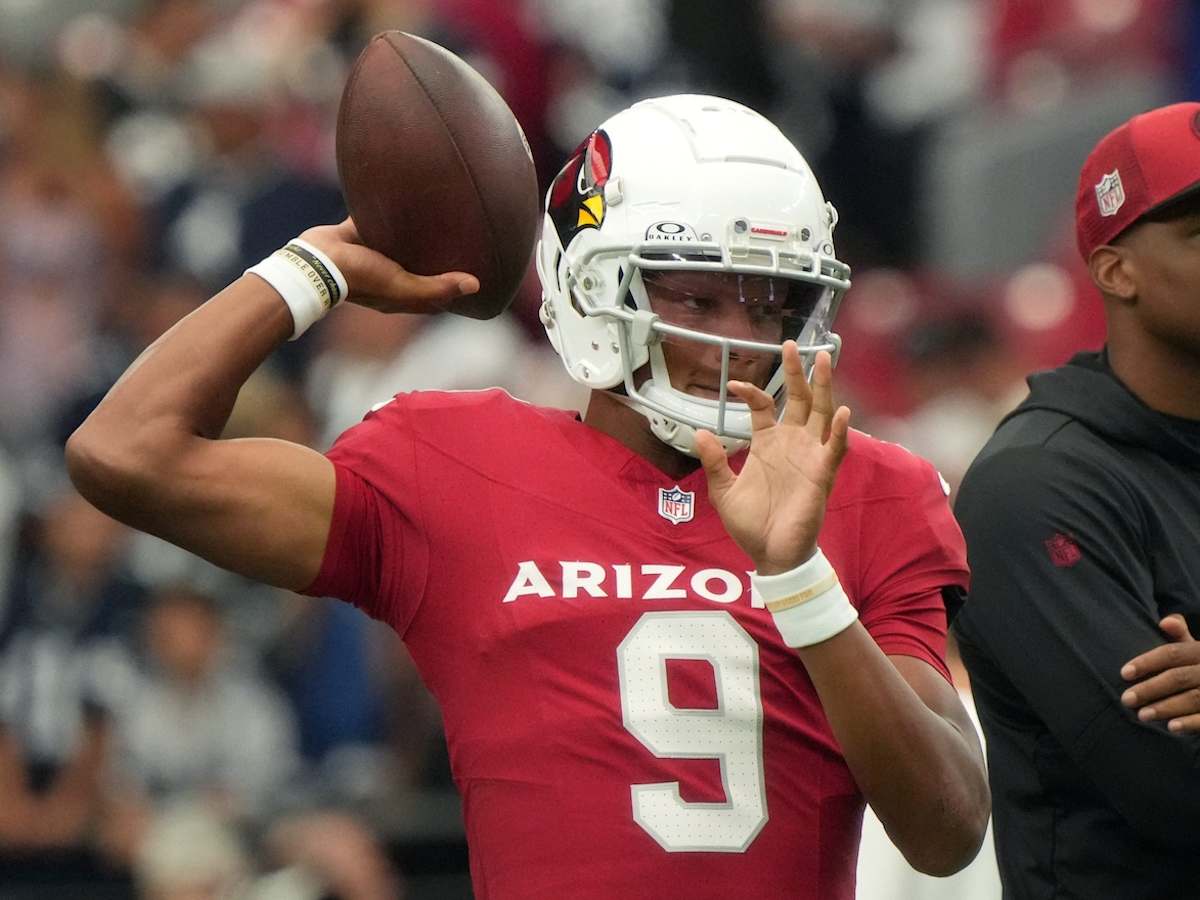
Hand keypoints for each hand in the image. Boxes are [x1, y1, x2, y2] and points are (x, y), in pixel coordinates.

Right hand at [298, 218, 478, 313]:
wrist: (314, 260)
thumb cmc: (359, 278)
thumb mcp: (402, 285)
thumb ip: (436, 287)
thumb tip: (475, 285)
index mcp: (400, 292)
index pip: (434, 294)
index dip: (452, 288)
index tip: (474, 275)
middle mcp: (389, 274)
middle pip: (420, 265)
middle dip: (437, 256)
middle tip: (463, 238)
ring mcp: (374, 253)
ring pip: (400, 241)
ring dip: (415, 231)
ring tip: (438, 212)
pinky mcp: (359, 232)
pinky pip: (376, 218)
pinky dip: (387, 208)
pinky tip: (402, 193)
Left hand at [696, 344, 850, 574]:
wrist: (770, 554)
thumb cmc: (750, 524)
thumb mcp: (723, 490)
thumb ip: (715, 460)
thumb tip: (698, 432)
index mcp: (767, 444)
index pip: (763, 406)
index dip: (752, 392)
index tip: (734, 383)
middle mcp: (792, 444)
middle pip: (799, 400)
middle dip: (798, 373)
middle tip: (794, 344)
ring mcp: (809, 456)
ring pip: (821, 414)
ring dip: (824, 387)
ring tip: (823, 359)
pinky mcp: (822, 475)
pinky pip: (835, 449)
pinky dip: (840, 432)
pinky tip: (842, 413)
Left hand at [1120, 614, 1199, 731]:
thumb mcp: (1197, 650)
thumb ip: (1181, 635)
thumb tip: (1165, 621)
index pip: (1173, 653)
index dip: (1147, 662)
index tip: (1124, 673)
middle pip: (1179, 677)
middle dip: (1150, 688)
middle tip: (1126, 699)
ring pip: (1193, 698)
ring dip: (1166, 707)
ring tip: (1142, 715)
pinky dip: (1190, 723)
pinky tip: (1171, 727)